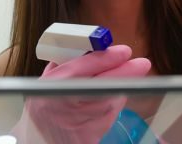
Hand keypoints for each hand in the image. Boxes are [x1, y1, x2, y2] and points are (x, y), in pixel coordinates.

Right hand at [13, 45, 150, 142]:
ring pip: (110, 102)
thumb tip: (95, 47)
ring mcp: (77, 124)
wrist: (38, 138)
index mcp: (51, 85)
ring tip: (119, 81)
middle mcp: (64, 104)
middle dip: (126, 74)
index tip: (124, 51)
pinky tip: (107, 101)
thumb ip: (68, 62)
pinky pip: (108, 118)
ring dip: (119, 89)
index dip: (106, 59)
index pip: (82, 68)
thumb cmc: (44, 105)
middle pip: (102, 86)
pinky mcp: (88, 139)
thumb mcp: (46, 79)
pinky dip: (112, 107)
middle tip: (142, 64)